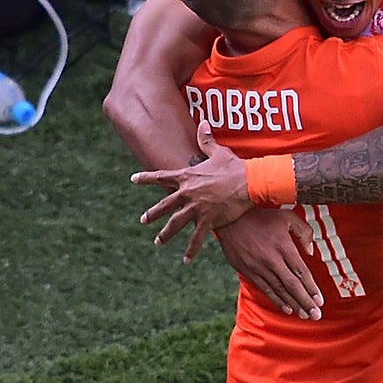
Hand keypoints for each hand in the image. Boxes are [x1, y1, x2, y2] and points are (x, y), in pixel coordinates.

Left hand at [133, 123, 255, 258]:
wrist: (249, 182)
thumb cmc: (234, 166)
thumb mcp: (218, 152)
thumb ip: (207, 140)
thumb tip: (203, 123)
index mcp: (187, 177)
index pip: (161, 177)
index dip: (146, 178)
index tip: (133, 179)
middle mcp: (187, 193)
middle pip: (165, 204)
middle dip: (153, 213)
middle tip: (143, 220)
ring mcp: (196, 208)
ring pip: (176, 223)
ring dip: (166, 234)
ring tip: (158, 242)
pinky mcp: (208, 220)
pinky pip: (197, 238)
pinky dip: (191, 249)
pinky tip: (185, 259)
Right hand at [216, 211, 323, 318]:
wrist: (230, 217)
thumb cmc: (261, 216)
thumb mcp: (287, 216)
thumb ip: (304, 231)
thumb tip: (310, 252)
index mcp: (283, 245)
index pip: (301, 271)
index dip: (312, 288)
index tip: (320, 301)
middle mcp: (272, 259)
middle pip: (292, 285)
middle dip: (305, 302)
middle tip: (316, 315)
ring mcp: (258, 266)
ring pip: (279, 290)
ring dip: (293, 304)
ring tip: (304, 315)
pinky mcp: (247, 270)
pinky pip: (265, 289)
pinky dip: (276, 300)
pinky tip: (286, 308)